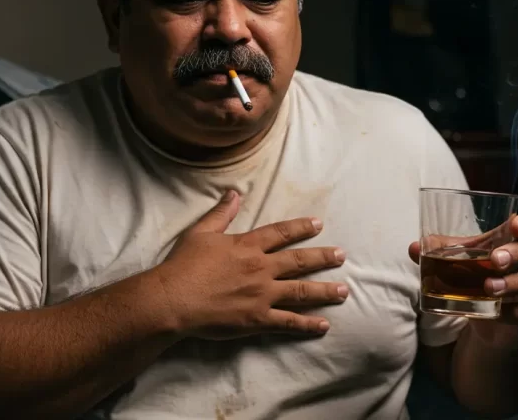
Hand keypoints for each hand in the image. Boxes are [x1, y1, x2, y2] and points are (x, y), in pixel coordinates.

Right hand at [154, 190, 348, 339]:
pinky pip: (288, 323)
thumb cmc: (183, 265)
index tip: (318, 225)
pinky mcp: (257, 319)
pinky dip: (307, 324)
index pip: (281, 233)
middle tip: (341, 256)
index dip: (301, 228)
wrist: (174, 299)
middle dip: (323, 257)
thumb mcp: (200, 232)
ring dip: (324, 291)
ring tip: (344, 291)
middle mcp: (261, 268)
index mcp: (247, 246)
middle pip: (299, 261)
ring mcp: (262, 295)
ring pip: (301, 292)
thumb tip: (234, 193)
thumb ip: (221, 213)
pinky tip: (324, 325)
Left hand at [409, 215, 517, 350]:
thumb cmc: (481, 282)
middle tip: (495, 260)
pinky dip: (516, 311)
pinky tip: (499, 311)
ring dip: (514, 283)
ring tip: (489, 287)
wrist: (495, 327)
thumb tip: (413, 248)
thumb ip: (441, 254)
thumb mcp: (463, 266)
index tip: (514, 226)